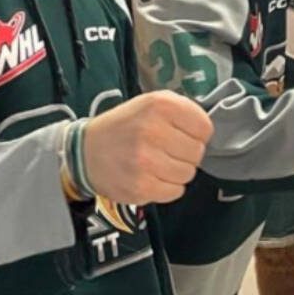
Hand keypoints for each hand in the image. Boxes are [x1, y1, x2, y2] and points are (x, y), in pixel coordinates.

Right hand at [78, 90, 212, 204]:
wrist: (85, 152)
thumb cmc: (124, 127)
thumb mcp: (149, 103)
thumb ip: (181, 111)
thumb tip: (208, 132)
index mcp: (159, 105)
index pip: (204, 127)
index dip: (196, 134)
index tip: (181, 135)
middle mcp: (153, 131)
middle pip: (197, 152)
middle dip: (185, 153)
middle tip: (165, 150)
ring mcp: (146, 161)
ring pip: (188, 174)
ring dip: (176, 171)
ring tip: (156, 163)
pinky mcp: (141, 187)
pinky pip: (175, 191)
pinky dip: (167, 187)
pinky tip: (151, 177)